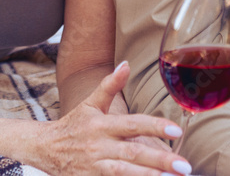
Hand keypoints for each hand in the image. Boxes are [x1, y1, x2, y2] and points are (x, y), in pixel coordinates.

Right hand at [38, 61, 192, 174]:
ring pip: (124, 173)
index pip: (132, 124)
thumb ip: (110, 85)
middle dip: (160, 160)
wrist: (44, 149)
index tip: (177, 131)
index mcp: (101, 125)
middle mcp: (99, 146)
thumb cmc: (74, 125)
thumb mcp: (91, 103)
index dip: (154, 127)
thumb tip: (126, 64)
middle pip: (133, 153)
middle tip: (185, 166)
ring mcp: (95, 167)